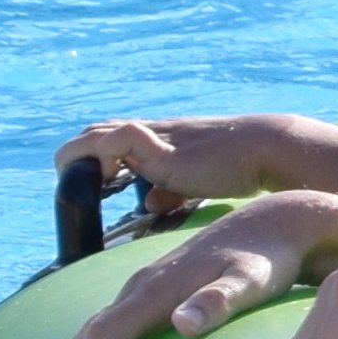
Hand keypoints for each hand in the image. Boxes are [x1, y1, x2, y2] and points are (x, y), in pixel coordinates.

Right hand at [21, 189, 337, 338]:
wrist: (276, 222)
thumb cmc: (268, 258)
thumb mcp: (253, 280)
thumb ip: (219, 301)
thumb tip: (182, 321)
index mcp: (155, 290)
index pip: (104, 336)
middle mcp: (138, 288)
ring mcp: (140, 288)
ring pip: (86, 337)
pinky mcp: (148, 292)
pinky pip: (99, 330)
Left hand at [55, 113, 312, 234]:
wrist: (263, 149)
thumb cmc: (234, 166)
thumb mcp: (192, 180)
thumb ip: (169, 191)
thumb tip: (148, 205)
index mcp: (152, 141)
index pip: (102, 140)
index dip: (88, 164)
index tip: (92, 191)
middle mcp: (146, 133)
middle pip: (88, 134)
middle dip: (74, 164)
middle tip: (83, 192)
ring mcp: (152, 137)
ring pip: (93, 134)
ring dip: (80, 160)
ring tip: (89, 187)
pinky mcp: (161, 147)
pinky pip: (117, 140)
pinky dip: (104, 158)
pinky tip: (114, 180)